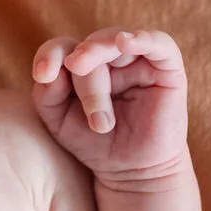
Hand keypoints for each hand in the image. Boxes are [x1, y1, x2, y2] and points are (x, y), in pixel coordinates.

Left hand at [31, 28, 188, 179]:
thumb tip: (51, 72)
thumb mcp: (59, 121)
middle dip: (86, 82)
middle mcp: (110, 57)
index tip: (42, 75)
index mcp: (83, 64)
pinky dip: (143, 38)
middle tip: (93, 118)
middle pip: (89, 47)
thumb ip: (47, 94)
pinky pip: (160, 43)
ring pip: (116, 44)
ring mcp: (138, 60)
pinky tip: (127, 42)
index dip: (50, 54)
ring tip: (101, 116)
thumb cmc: (95, 144)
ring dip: (106, 75)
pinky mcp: (168, 69)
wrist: (133, 171)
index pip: (63, 46)